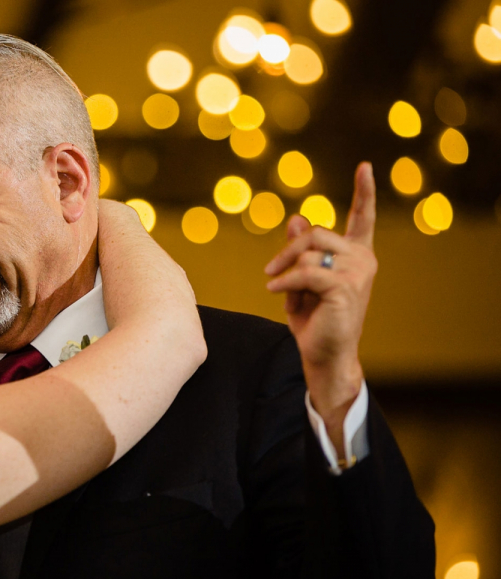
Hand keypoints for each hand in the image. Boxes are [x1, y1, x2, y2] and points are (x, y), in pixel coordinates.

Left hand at [264, 162, 377, 450]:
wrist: (324, 355)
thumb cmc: (315, 319)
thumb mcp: (302, 280)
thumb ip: (301, 251)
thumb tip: (296, 218)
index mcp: (356, 254)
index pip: (362, 218)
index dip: (364, 191)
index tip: (365, 166)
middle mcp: (363, 259)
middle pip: (316, 233)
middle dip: (288, 250)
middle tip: (270, 270)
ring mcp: (357, 272)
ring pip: (307, 252)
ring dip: (284, 269)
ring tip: (278, 288)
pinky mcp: (344, 287)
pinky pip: (303, 272)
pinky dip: (284, 282)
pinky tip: (275, 292)